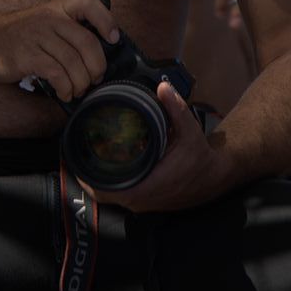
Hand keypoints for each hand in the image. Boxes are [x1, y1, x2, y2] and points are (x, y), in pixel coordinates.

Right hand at [0, 0, 118, 102]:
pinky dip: (65, 87)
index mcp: (59, 8)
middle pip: (87, 42)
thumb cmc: (23, 36)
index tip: (114, 39)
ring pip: (72, 61)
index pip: (89, 4)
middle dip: (97, 66)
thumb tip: (100, 56)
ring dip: (81, 81)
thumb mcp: (47, 22)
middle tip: (95, 78)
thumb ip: (70, 31)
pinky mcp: (26, 55)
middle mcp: (50, 18)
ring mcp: (37, 35)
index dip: (107, 21)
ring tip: (78, 89)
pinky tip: (65, 92)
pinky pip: (56, 72)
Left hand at [81, 80, 221, 211]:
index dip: (87, 179)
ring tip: (85, 158)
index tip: (75, 161)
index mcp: (147, 186)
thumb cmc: (200, 156)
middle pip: (102, 194)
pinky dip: (110, 184)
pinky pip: (121, 196)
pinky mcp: (147, 201)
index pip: (106, 191)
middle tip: (75, 153)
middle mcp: (142, 200)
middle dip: (87, 176)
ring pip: (111, 197)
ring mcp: (144, 204)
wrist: (216, 177)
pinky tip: (104, 166)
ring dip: (98, 181)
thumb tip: (162, 87)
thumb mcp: (190, 130)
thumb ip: (175, 108)